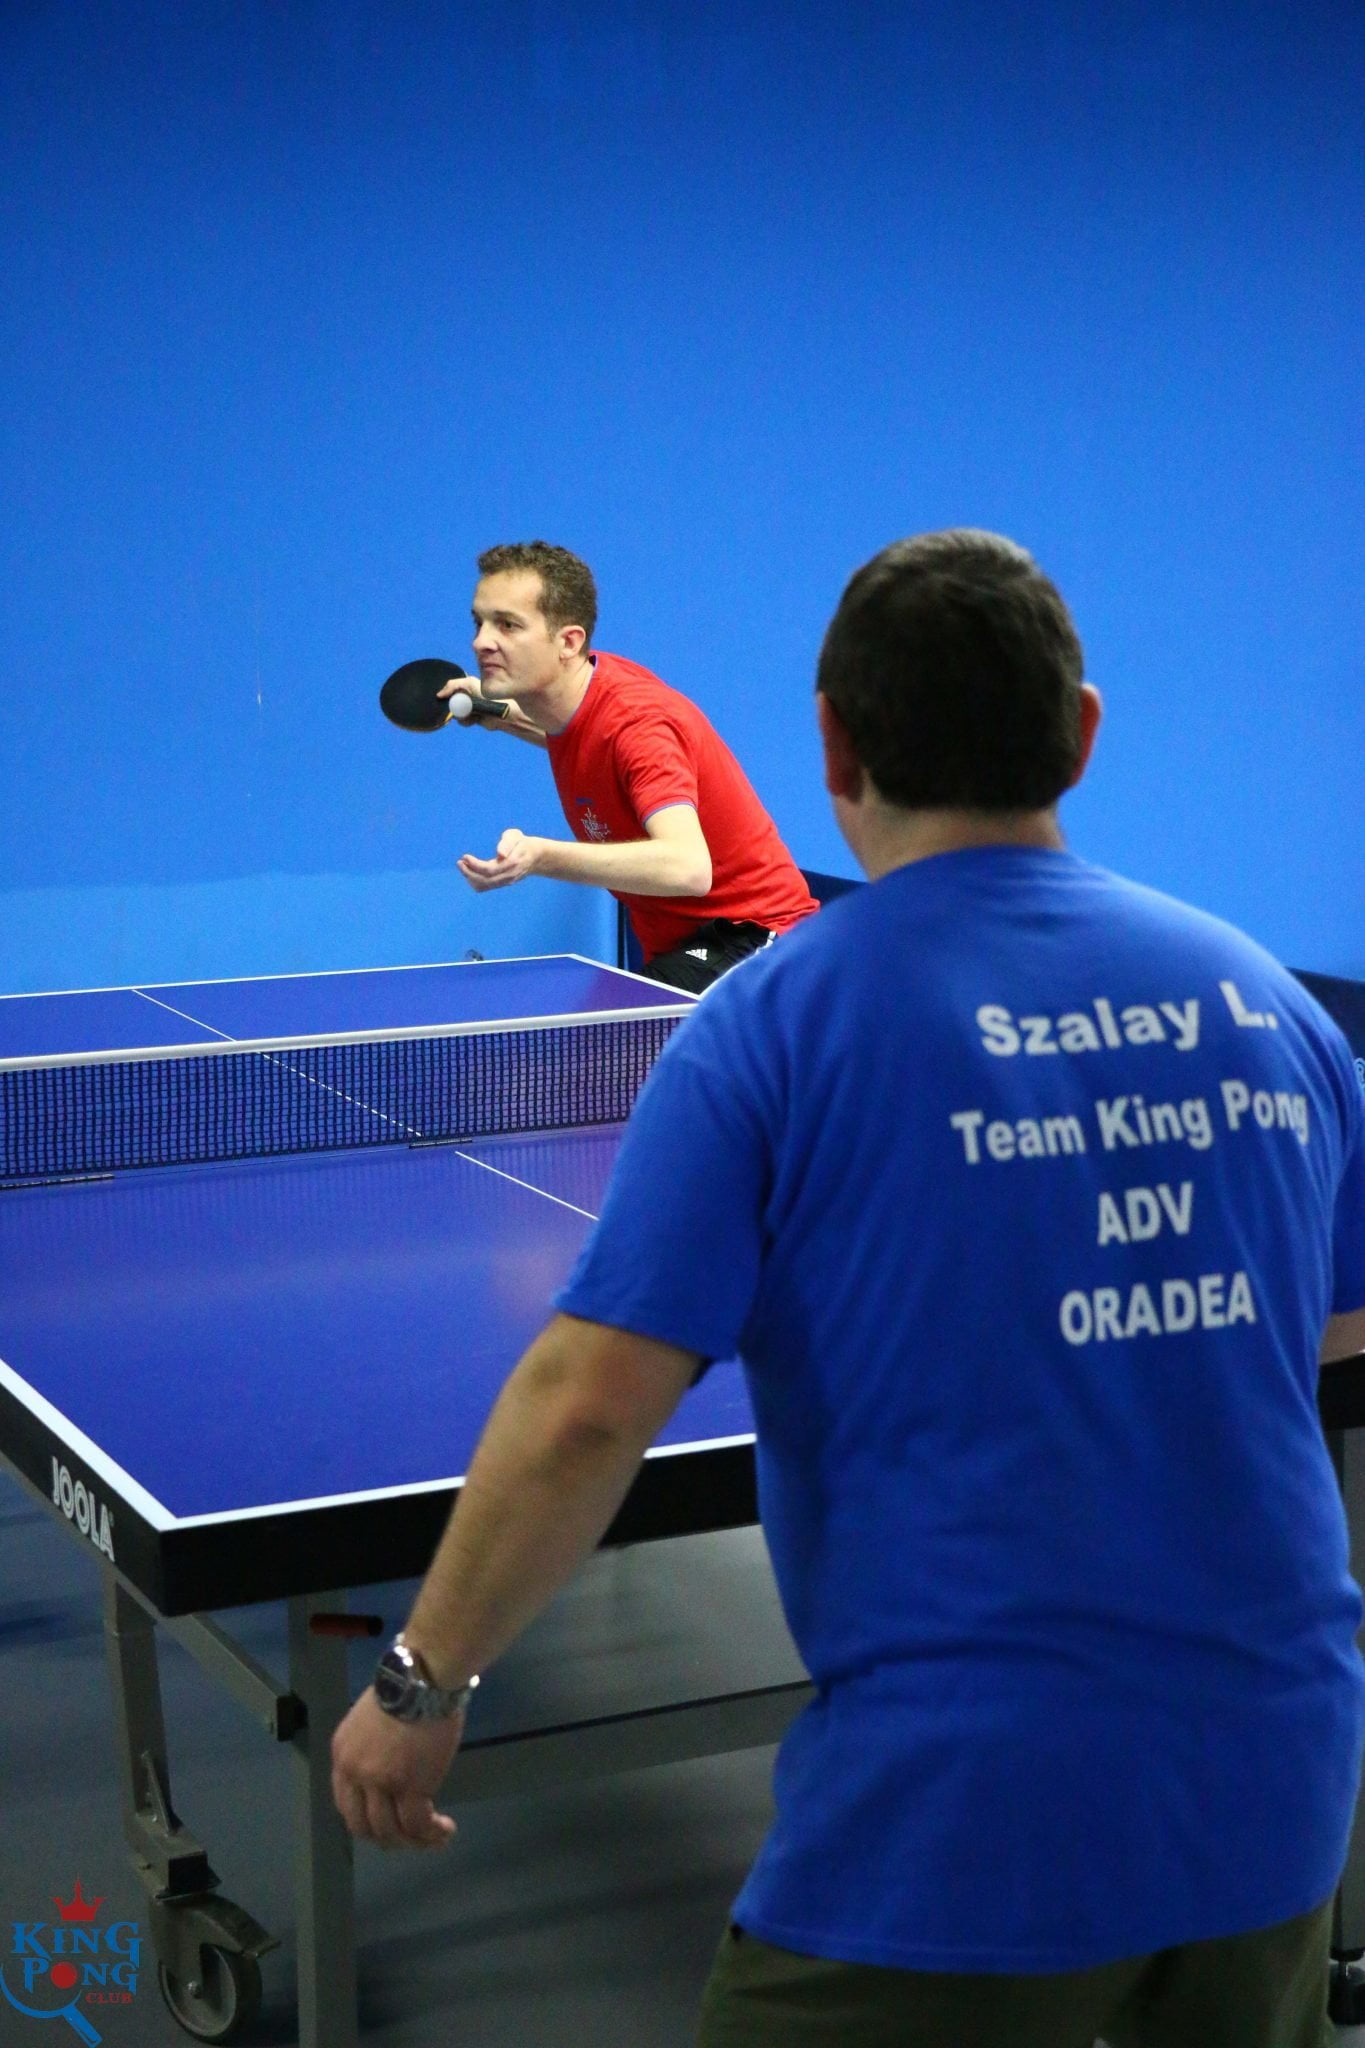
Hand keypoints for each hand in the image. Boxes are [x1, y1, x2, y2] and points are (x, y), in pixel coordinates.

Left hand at [331, 1686, 463, 1849]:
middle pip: (362, 1826)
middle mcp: (355, 1774)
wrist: (421, 1679)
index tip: (387, 1822)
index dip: (366, 1820)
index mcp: (342, 1755)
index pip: (345, 1803)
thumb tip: (391, 1764)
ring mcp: (380, 1783)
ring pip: (390, 1832)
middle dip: (386, 1838)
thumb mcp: (371, 1719)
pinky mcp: (410, 1787)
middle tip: (409, 1838)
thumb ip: (372, 1747)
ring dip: (413, 1842)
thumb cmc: (405, 1687)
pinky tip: (445, 1829)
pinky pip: (418, 1825)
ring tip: (434, 1837)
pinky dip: (432, 1834)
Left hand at [458, 829, 543, 890]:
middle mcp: (508, 876)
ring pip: (483, 885)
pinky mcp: (501, 884)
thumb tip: (500, 854)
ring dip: (470, 877)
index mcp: (511, 864)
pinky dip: (474, 881)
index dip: (474, 865)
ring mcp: (505, 882)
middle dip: (468, 872)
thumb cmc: (522, 843)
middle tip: (459, 862)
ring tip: (462, 865)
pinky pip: (484, 887)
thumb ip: (507, 843)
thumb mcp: (516, 836)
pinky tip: (469, 871)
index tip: (464, 856)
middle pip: (484, 880)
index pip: (489, 870)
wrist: (536, 857)